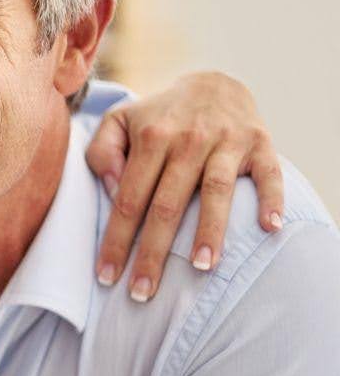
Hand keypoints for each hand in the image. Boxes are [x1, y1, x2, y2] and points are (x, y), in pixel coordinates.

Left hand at [86, 71, 282, 301]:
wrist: (214, 83)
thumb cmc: (158, 116)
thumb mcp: (119, 122)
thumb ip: (103, 153)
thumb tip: (112, 190)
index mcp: (152, 138)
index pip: (128, 199)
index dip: (116, 239)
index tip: (106, 276)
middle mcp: (189, 140)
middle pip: (167, 204)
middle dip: (153, 252)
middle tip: (142, 292)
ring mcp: (227, 142)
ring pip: (215, 191)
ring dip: (209, 230)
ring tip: (200, 267)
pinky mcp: (260, 143)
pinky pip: (269, 173)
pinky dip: (272, 199)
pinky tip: (269, 228)